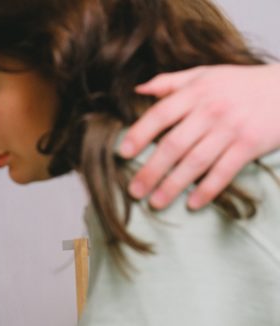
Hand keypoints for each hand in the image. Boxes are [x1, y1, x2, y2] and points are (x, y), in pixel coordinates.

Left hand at [120, 63, 279, 208]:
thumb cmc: (242, 83)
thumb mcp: (206, 74)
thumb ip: (171, 82)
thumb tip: (139, 89)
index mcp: (197, 92)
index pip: (160, 114)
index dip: (139, 134)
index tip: (123, 153)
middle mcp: (212, 110)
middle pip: (173, 144)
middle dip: (151, 170)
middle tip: (134, 191)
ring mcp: (232, 129)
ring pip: (195, 162)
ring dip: (173, 185)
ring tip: (155, 202)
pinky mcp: (250, 145)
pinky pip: (225, 171)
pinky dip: (208, 189)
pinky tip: (193, 204)